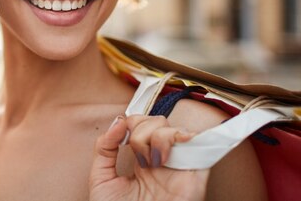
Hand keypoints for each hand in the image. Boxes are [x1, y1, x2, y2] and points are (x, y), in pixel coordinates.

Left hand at [90, 115, 209, 200]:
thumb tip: (117, 121)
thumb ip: (104, 149)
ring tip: (151, 162)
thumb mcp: (101, 179)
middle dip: (141, 130)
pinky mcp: (195, 174)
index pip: (140, 124)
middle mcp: (162, 160)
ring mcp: (178, 166)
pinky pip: (200, 145)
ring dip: (156, 138)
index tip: (120, 138)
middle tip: (137, 156)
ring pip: (174, 129)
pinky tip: (166, 155)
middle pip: (157, 121)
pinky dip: (183, 138)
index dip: (130, 122)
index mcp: (141, 160)